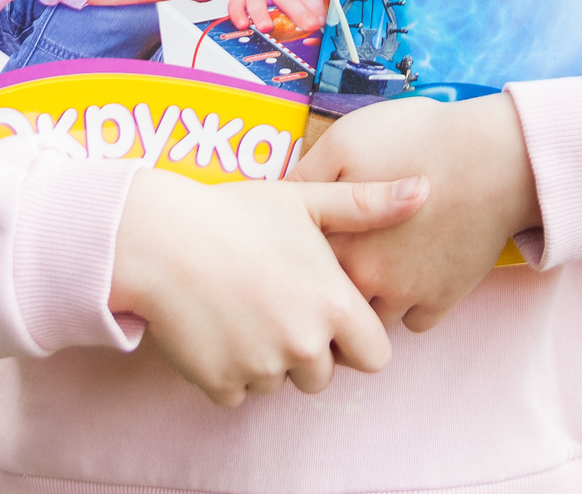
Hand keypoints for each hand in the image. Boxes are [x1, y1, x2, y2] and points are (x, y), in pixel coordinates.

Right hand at [108, 167, 429, 405]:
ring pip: (278, 382)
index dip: (355, 338)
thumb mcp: (305, 200)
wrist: (157, 239)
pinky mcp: (222, 385)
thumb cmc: (233, 213)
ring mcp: (262, 369)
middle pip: (323, 375)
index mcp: (333, 305)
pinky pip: (238, 391)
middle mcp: (304, 345)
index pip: (375, 356)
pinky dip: (229, 369)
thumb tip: (424, 190)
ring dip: (267, 358)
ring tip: (242, 307)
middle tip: (276, 304)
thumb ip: (367, 205)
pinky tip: (216, 325)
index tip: (328, 312)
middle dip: (308, 351)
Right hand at [227, 0, 326, 33]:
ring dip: (261, 15)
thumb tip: (323, 21)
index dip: (315, 7)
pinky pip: (235, 5)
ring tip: (267, 27)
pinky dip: (237, 15)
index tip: (322, 21)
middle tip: (309, 25)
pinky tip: (242, 24)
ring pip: (256, 1)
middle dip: (298, 12)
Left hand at [294, 94, 539, 331]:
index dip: (294, 262)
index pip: (298, 273)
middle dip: (325, 295)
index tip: (294, 257)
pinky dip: (412, 303)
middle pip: (329, 308)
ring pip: (371, 320)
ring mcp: (407, 295)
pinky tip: (412, 273)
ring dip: (368, 301)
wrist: (495, 158)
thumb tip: (274, 198)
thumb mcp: (346, 140)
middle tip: (327, 272)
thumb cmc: (416, 139)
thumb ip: (306, 175)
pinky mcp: (444, 299)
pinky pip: (416, 321)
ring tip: (373, 269)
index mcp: (337, 244)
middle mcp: (367, 280)